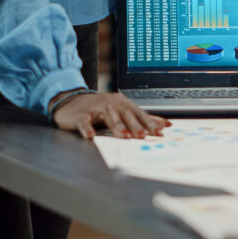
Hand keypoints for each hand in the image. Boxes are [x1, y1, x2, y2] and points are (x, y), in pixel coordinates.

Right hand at [51, 91, 170, 138]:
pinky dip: (88, 128)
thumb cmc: (100, 109)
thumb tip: (166, 124)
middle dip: (135, 125)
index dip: (149, 123)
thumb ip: (143, 118)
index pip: (139, 113)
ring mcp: (95, 108)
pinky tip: (91, 136)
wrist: (71, 101)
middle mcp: (111, 104)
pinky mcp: (80, 115)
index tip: (159, 133)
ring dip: (117, 127)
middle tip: (143, 136)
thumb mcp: (123, 111)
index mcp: (123, 103)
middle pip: (125, 114)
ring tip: (124, 137)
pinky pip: (85, 122)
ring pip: (108, 117)